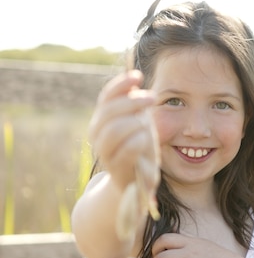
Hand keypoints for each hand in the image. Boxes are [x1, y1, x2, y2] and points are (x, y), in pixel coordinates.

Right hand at [88, 71, 160, 193]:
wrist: (134, 181)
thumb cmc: (138, 145)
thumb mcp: (137, 120)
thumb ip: (134, 103)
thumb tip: (134, 76)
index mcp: (102, 118)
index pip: (106, 96)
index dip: (120, 84)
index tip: (138, 77)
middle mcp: (97, 134)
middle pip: (109, 112)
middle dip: (132, 102)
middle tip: (152, 97)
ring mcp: (104, 152)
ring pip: (114, 130)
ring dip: (135, 122)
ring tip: (147, 124)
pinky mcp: (116, 168)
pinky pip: (126, 150)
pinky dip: (138, 141)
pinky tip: (145, 139)